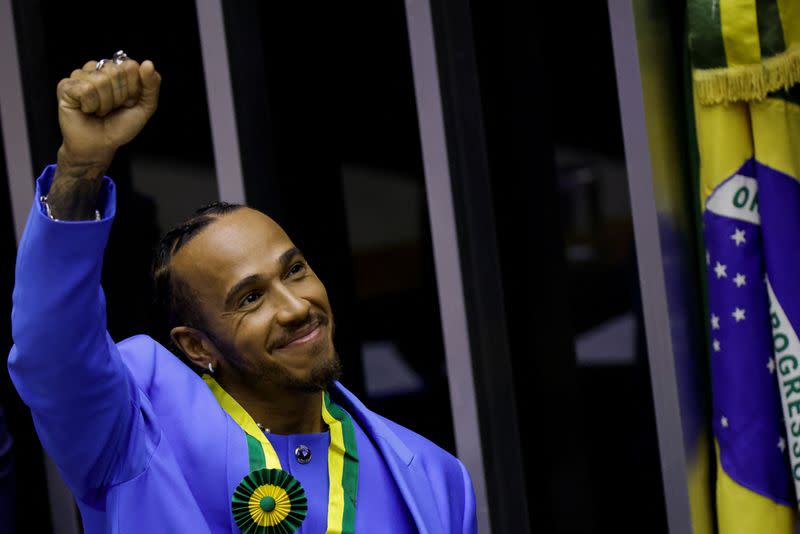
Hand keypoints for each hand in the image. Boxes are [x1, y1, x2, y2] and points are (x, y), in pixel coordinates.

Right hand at [47, 58, 160, 219]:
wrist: (100, 145)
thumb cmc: (120, 126)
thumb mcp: (144, 107)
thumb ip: (151, 85)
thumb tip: (148, 64)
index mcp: (117, 70)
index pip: (130, 66)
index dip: (133, 89)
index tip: (128, 103)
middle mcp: (98, 69)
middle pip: (115, 72)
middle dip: (119, 97)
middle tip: (112, 109)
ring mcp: (80, 76)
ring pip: (100, 80)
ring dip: (104, 104)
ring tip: (99, 111)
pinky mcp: (66, 86)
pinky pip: (85, 89)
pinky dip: (90, 105)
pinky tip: (86, 110)